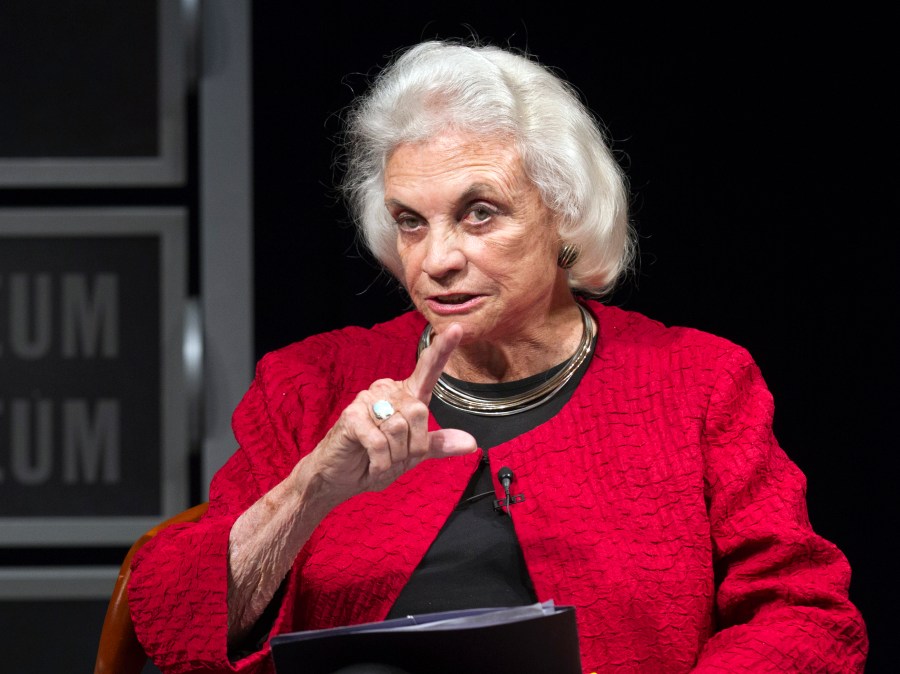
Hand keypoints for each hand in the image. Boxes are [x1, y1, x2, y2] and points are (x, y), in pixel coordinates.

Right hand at [308, 323, 476, 499]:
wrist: (339, 477)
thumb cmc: (374, 460)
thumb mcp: (411, 454)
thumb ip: (437, 444)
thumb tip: (471, 443)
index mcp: (405, 396)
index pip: (427, 371)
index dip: (442, 350)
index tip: (458, 329)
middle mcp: (387, 392)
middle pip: (418, 412)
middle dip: (411, 447)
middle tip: (394, 457)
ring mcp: (367, 400)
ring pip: (399, 427)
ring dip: (395, 456)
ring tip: (380, 460)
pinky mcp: (351, 416)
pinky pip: (379, 441)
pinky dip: (380, 462)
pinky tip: (371, 464)